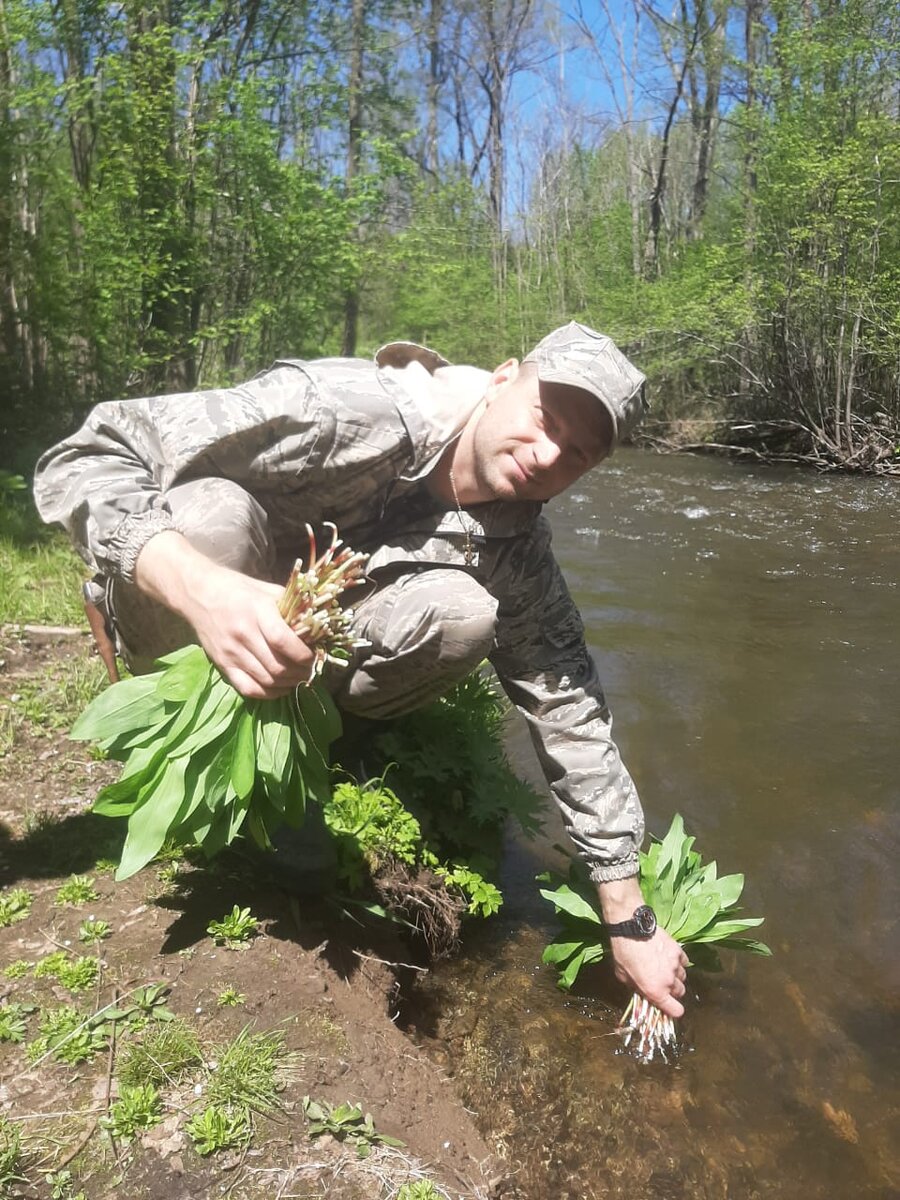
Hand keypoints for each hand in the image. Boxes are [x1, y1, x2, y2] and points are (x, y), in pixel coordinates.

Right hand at [134, 531, 314, 698]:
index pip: (283, 641)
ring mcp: (230, 653)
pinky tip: (280, 688)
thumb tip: (317, 624)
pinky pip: (248, 689)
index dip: (303, 655)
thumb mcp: (266, 589)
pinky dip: (269, 694)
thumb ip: (291, 607)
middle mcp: (242, 634)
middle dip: (300, 673)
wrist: (196, 593)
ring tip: (299, 679)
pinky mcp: (222, 665)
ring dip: (288, 684)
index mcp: (256, 611)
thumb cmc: (237, 588)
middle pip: (277, 666)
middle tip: (311, 670)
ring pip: (266, 680)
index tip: (314, 656)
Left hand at [595, 874, 688, 1017]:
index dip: (673, 1010)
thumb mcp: (623, 977)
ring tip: (665, 969)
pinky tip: (669, 958)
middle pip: (680, 993)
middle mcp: (669, 981)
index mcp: (656, 991)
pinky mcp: (678, 951)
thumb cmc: (623, 953)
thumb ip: (637, 988)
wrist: (631, 928)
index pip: (676, 1011)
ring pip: (683, 977)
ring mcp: (676, 965)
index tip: (669, 1007)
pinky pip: (684, 962)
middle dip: (672, 991)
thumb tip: (644, 992)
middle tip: (662, 983)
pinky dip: (679, 962)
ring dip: (676, 976)